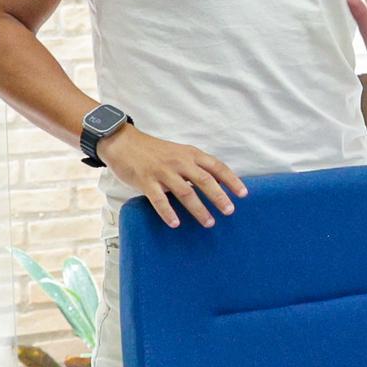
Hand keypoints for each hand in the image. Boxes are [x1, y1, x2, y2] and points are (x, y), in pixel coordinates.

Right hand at [101, 125, 244, 226]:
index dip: (231, 180)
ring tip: (209, 222)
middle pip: (204, 180)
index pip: (216, 166)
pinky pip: (159, 200)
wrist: (123, 143)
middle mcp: (179, 162)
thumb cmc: (154, 151)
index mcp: (190, 154)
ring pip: (184, 192)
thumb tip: (213, 185)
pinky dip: (168, 213)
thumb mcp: (178, 153)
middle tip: (229, 211)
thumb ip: (194, 167)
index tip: (243, 194)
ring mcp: (162, 172)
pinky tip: (175, 224)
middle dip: (219, 197)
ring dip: (198, 209)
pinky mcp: (146, 181)